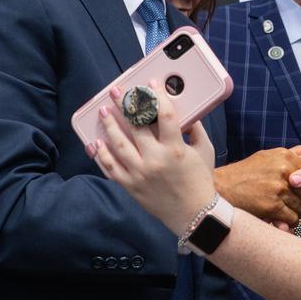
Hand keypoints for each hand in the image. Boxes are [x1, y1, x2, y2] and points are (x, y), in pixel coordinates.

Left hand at [92, 81, 218, 235]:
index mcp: (176, 149)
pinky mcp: (131, 186)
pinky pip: (111, 168)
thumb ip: (195, 129)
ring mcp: (140, 174)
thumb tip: (184, 111)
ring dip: (109, 125)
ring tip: (103, 111)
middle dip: (125, 105)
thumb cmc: (200, 181)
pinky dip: (101, 154)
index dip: (156, 96)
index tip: (149, 84)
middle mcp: (155, 160)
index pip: (164, 115)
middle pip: (135, 126)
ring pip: (118, 144)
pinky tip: (96, 142)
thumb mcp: (204, 151)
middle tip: (117, 91)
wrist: (194, 215)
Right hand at [214, 148, 300, 224]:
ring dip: (298, 214)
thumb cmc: (246, 172)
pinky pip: (293, 218)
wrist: (221, 187)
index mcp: (286, 156)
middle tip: (299, 207)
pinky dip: (289, 222)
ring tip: (288, 213)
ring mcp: (278, 188)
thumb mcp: (269, 155)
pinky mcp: (272, 205)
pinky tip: (280, 219)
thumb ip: (296, 152)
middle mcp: (284, 170)